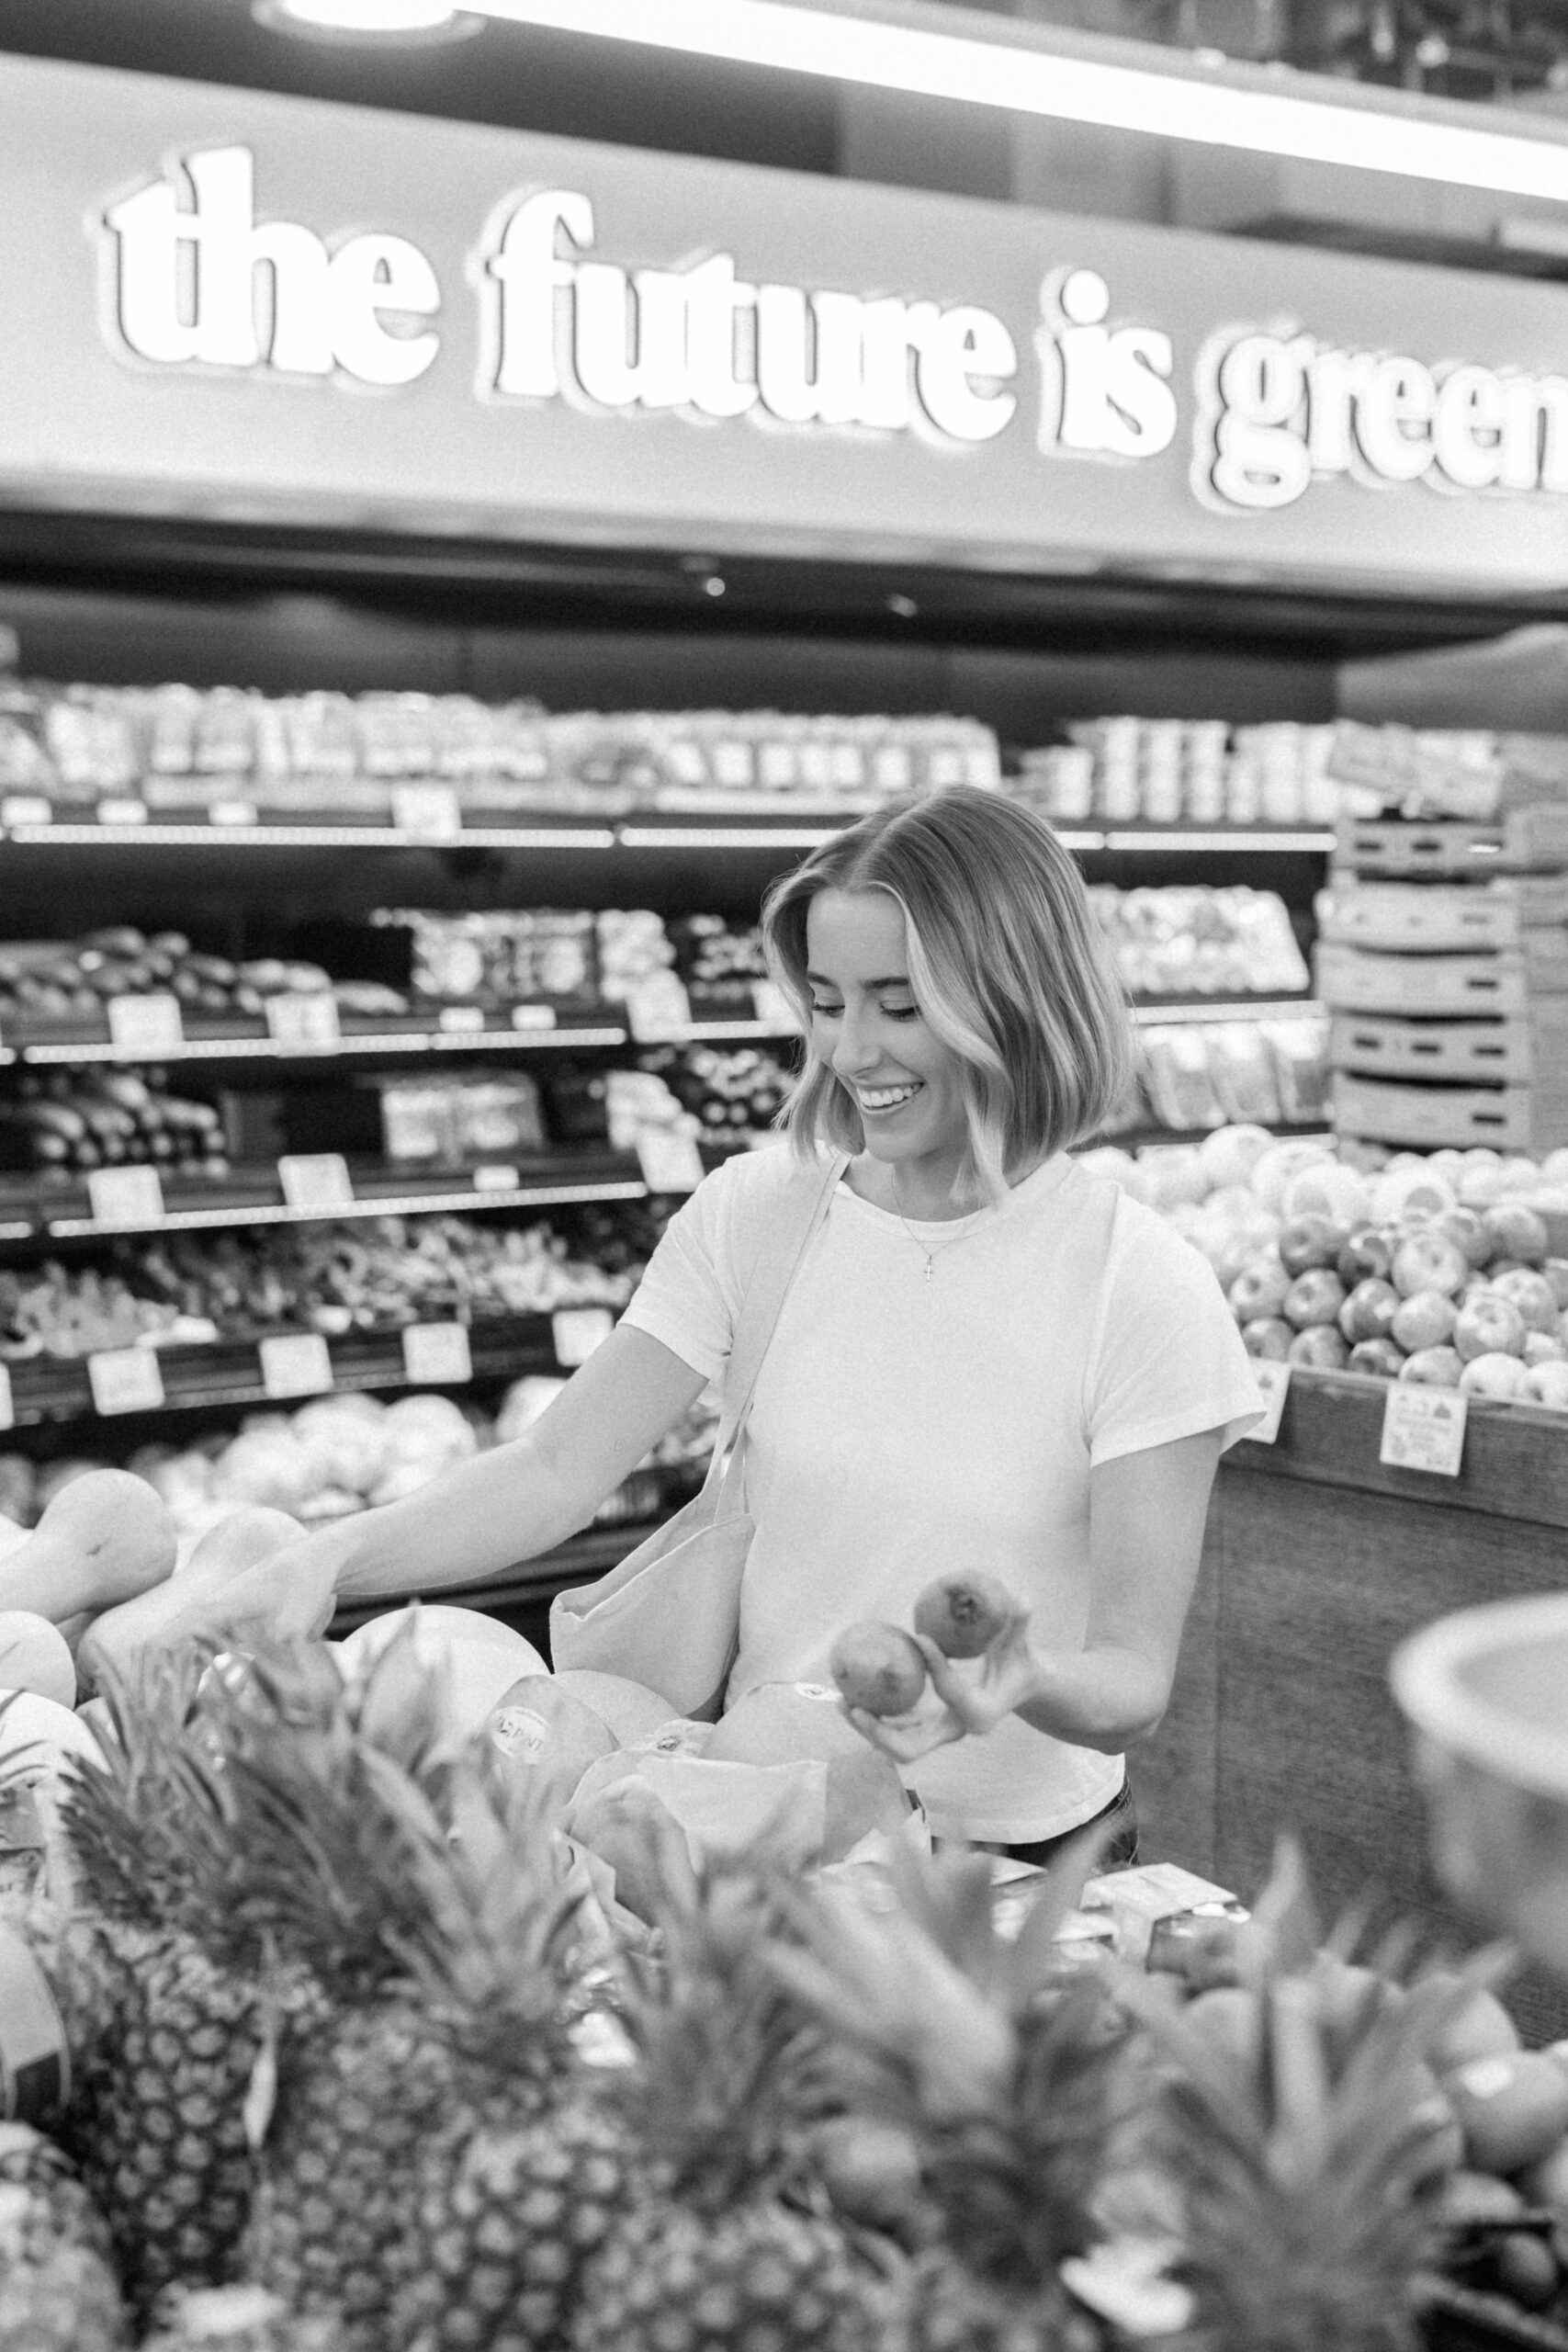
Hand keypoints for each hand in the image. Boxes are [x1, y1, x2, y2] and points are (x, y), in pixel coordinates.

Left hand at [843, 1609, 1044, 1762]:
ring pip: (896, 1746)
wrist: (1019, 1688)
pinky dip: (874, 1719)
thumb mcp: (1022, 1644)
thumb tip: (1023, 1598)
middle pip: (910, 1749)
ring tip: (841, 1701)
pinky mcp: (928, 1729)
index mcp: (981, 1714)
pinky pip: (895, 1731)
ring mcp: (940, 1734)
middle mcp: (957, 1731)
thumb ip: (1021, 1623)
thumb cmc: (1019, 1663)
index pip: (952, 1693)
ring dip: (867, 1728)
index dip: (936, 1667)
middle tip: (855, 1707)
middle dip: (879, 1733)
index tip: (919, 1637)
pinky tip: (852, 1696)